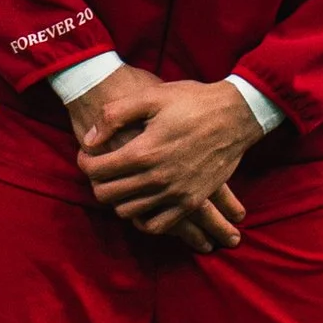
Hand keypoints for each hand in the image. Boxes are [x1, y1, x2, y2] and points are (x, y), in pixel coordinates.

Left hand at [71, 68, 259, 248]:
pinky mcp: (191, 201)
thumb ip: (114, 116)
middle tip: (101, 169)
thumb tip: (90, 140)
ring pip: (127, 212)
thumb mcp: (151, 96)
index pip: (97, 170)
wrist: (237, 114)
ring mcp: (175, 193)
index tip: (87, 154)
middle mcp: (157, 177)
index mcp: (143, 151)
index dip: (84, 162)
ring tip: (121, 183)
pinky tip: (141, 203)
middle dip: (96, 181)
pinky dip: (142, 219)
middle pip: (107, 194)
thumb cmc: (193, 101)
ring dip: (117, 199)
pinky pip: (157, 225)